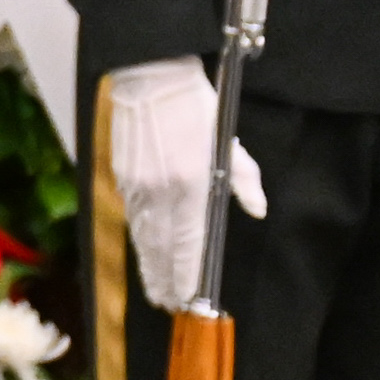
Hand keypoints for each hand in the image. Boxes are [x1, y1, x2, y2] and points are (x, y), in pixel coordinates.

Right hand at [104, 59, 269, 304]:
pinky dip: (139, 240)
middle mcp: (161, 190)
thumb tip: (257, 209)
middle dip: (164, 281)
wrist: (150, 75)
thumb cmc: (195, 104)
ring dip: (149, 266)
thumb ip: (244, 179)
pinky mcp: (122, 176)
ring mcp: (137, 185)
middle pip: (160, 250)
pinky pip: (132, 218)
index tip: (187, 299)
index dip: (187, 277)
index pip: (189, 245)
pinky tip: (144, 252)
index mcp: (192, 183)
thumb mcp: (229, 140)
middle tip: (168, 304)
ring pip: (142, 237)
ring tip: (155, 289)